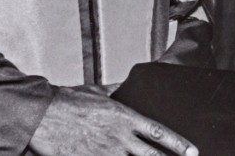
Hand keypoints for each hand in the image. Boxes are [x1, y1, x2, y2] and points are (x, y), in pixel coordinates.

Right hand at [29, 85, 197, 155]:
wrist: (42, 117)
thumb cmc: (68, 101)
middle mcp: (119, 138)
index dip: (178, 144)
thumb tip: (126, 85)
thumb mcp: (97, 91)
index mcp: (124, 117)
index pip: (158, 132)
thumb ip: (116, 90)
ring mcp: (105, 154)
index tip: (192, 152)